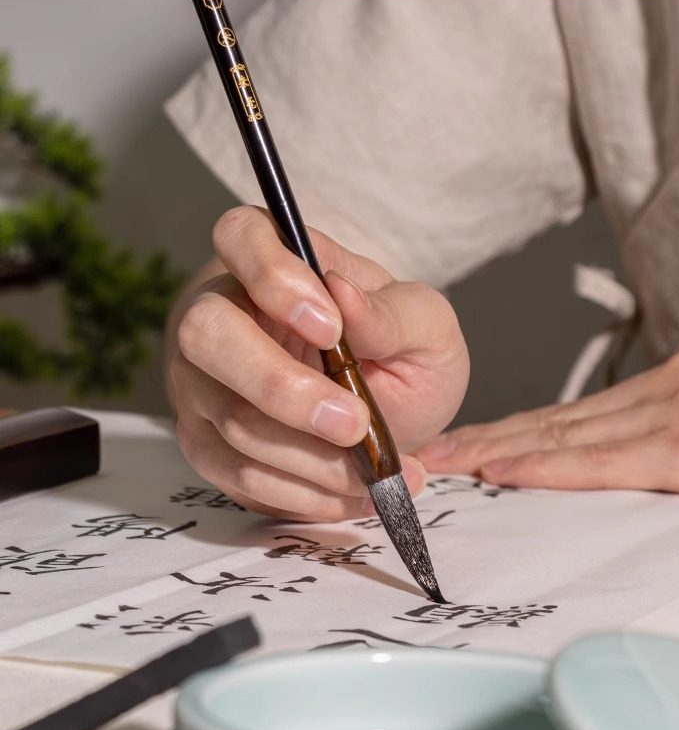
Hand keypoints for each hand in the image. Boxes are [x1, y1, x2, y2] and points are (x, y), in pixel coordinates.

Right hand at [167, 205, 469, 520]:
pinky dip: (304, 494)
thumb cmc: (401, 351)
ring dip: (313, 458)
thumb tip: (342, 296)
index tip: (332, 327)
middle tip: (356, 423)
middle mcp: (221, 312)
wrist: (395, 416)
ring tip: (378, 469)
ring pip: (230, 419)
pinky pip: (238, 474)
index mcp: (273, 260)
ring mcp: (202, 381)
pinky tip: (351, 492)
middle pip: (205, 334)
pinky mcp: (206, 442)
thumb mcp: (426, 325)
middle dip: (282, 388)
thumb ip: (392, 312)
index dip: (272, 277)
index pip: (239, 236)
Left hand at [417, 337, 678, 506]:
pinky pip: (604, 459)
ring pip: (569, 432)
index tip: (479, 443)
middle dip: (495, 436)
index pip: (592, 409)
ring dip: (499, 448)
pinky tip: (500, 471)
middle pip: (565, 415)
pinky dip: (545, 465)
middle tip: (434, 450)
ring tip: (445, 463)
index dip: (528, 427)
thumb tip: (660, 478)